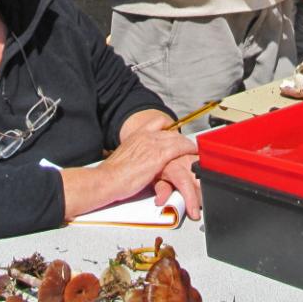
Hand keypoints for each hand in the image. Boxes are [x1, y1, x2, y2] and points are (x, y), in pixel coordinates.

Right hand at [61, 129, 196, 219]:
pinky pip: (179, 148)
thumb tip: (139, 163)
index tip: (175, 131)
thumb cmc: (112, 175)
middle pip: (170, 131)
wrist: (107, 179)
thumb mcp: (124, 159)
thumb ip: (135, 156)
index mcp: (136, 136)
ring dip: (188, 144)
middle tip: (190, 144)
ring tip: (196, 149)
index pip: (157, 123)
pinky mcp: (158, 156)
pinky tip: (195, 152)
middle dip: (181, 137)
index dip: (169, 127)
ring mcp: (152, 144)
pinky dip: (189, 149)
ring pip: (177, 138)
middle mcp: (145, 136)